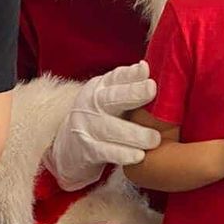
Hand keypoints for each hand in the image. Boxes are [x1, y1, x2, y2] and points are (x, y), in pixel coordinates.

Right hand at [47, 60, 161, 189]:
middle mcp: (91, 104)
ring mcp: (87, 127)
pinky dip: (122, 154)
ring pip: (110, 128)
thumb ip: (128, 85)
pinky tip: (138, 156)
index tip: (146, 71)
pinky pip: (106, 152)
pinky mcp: (87, 150)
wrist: (68, 147)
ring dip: (134, 134)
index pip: (116, 77)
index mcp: (100, 88)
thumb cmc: (100, 119)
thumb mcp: (110, 99)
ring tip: (154, 139)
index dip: (131, 73)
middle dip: (132, 92)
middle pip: (111, 98)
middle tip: (152, 90)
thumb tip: (147, 67)